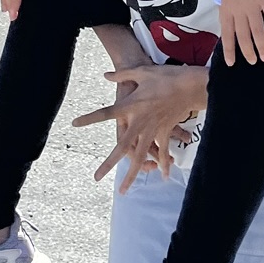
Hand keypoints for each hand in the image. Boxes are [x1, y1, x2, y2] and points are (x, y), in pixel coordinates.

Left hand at [73, 63, 208, 192]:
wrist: (189, 84)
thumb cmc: (165, 76)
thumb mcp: (141, 72)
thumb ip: (122, 75)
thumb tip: (106, 75)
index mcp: (130, 106)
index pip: (105, 113)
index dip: (89, 119)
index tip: (74, 124)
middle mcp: (139, 121)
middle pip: (122, 147)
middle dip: (109, 164)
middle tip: (96, 177)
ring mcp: (152, 129)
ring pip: (141, 157)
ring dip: (133, 174)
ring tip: (124, 190)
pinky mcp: (165, 131)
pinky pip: (162, 151)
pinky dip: (163, 164)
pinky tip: (163, 176)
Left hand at [215, 0, 263, 66]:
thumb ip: (227, 5)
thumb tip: (231, 19)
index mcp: (225, 6)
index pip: (226, 34)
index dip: (229, 50)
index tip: (232, 64)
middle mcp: (237, 8)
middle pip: (243, 35)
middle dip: (248, 52)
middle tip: (254, 62)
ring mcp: (251, 2)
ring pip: (257, 30)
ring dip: (262, 46)